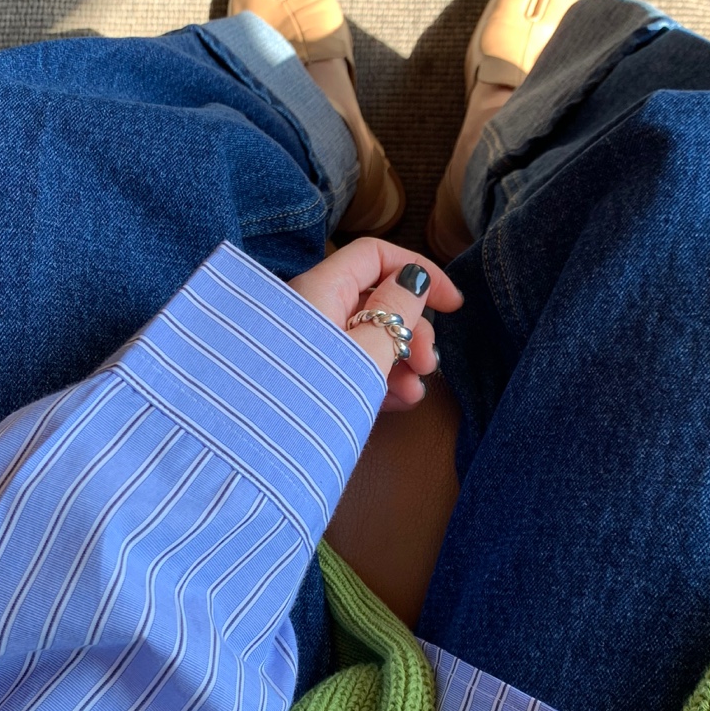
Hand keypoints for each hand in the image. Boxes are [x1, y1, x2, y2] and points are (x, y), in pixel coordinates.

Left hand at [289, 237, 462, 411]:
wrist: (257, 454)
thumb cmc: (315, 397)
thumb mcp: (368, 352)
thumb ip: (396, 310)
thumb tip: (412, 277)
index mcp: (320, 289)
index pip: (375, 256)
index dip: (418, 271)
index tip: (453, 305)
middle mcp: (310, 309)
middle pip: (375, 300)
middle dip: (411, 329)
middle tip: (427, 364)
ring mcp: (308, 345)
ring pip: (366, 337)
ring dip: (399, 359)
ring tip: (414, 392)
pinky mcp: (306, 376)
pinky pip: (350, 365)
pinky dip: (376, 378)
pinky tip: (397, 402)